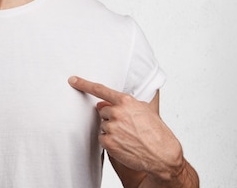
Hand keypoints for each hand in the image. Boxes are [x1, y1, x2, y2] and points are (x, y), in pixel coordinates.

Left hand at [68, 76, 183, 179]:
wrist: (163, 155)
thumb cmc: (157, 132)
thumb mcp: (144, 110)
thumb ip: (123, 104)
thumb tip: (103, 103)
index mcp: (126, 101)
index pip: (100, 90)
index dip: (84, 84)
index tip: (73, 80)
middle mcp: (117, 112)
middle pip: (102, 111)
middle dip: (111, 117)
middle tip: (127, 126)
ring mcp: (112, 128)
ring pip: (103, 126)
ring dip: (112, 130)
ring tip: (129, 136)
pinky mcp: (109, 142)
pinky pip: (102, 138)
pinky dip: (110, 142)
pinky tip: (124, 144)